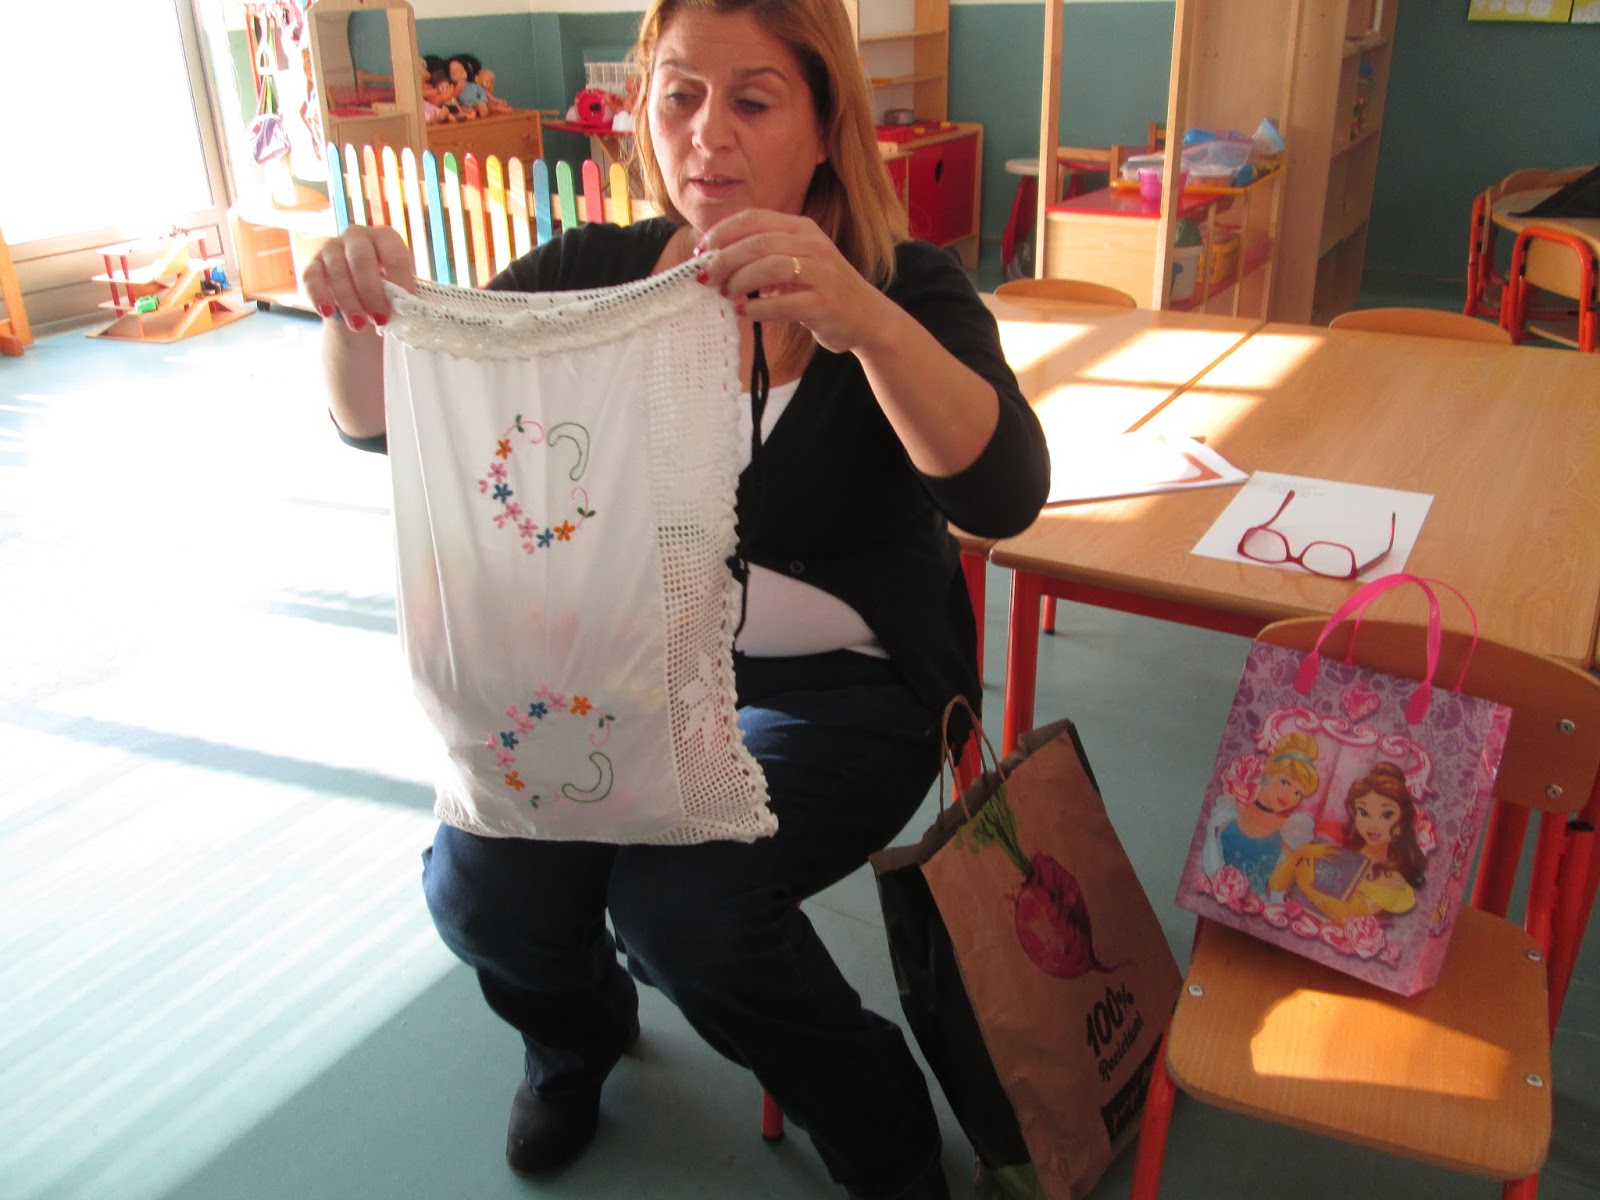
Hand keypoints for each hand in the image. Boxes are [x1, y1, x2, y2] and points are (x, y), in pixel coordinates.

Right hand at [301, 224, 415, 331]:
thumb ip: (401, 294)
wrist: (360, 300)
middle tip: (379, 319)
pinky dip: (319, 296)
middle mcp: (357, 236)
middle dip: (371, 292)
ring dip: (349, 301)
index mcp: (386, 238)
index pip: (394, 255)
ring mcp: (332, 248)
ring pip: (337, 270)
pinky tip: (327, 313)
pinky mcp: (313, 264)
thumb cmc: (386, 292)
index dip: (399, 282)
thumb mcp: (398, 291)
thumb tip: (404, 307)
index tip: (402, 308)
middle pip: (361, 259)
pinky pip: (311, 278)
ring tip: (358, 325)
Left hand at [690, 209, 889, 355]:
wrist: (867, 318)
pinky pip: (785, 303)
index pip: (754, 219)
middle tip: (707, 278)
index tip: (701, 252)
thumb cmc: (820, 291)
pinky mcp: (825, 303)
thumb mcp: (794, 262)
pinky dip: (759, 308)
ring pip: (771, 267)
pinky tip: (745, 312)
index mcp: (802, 228)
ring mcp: (822, 273)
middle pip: (758, 243)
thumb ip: (762, 257)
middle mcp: (813, 245)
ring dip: (741, 281)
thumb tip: (713, 262)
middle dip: (725, 260)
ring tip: (728, 295)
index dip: (722, 233)